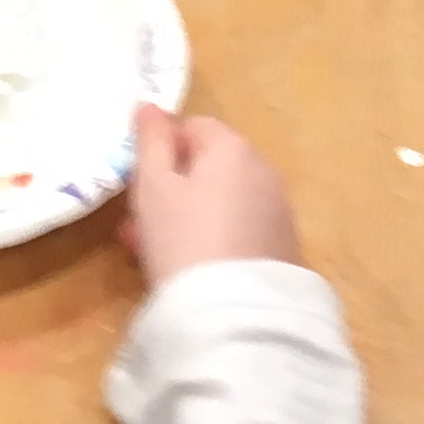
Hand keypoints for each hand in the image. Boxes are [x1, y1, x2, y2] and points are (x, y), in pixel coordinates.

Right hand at [123, 108, 302, 287]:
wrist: (234, 317)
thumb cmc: (183, 240)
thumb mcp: (153, 187)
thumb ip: (151, 142)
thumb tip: (151, 106)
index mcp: (232, 148)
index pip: (193, 127)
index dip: (162, 150)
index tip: (140, 185)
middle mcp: (264, 172)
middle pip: (210, 167)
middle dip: (172, 189)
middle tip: (138, 225)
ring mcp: (279, 213)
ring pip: (223, 202)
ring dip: (190, 217)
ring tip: (157, 253)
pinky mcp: (284, 250)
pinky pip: (241, 232)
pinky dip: (216, 240)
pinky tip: (193, 270)